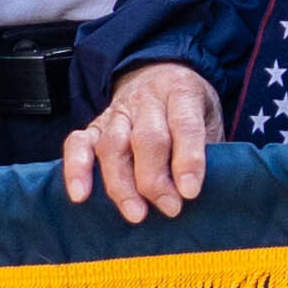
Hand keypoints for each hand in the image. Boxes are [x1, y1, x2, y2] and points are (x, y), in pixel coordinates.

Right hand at [63, 61, 217, 223]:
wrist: (159, 74)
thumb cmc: (189, 108)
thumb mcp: (210, 117)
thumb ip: (208, 147)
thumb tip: (201, 190)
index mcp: (181, 92)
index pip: (184, 125)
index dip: (188, 160)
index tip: (190, 192)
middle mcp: (146, 99)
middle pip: (146, 139)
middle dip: (156, 179)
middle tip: (170, 208)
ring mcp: (117, 112)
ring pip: (112, 145)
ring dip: (122, 184)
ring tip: (136, 213)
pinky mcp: (94, 125)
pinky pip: (77, 143)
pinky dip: (76, 169)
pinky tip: (80, 195)